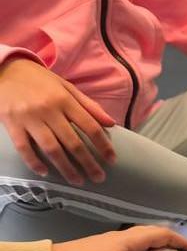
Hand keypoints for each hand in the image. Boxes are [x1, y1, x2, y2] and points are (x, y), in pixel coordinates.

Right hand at [0, 57, 115, 184]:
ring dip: (65, 168)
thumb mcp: (67, 87)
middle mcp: (49, 110)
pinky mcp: (11, 124)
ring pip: (51, 148)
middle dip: (88, 163)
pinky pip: (23, 147)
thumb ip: (89, 105)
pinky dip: (34, 162)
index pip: (90, 127)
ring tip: (77, 181)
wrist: (5, 69)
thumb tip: (111, 123)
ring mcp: (29, 118)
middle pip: (73, 142)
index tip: (112, 160)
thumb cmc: (39, 80)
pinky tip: (44, 172)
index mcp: (65, 100)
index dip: (103, 145)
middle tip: (99, 178)